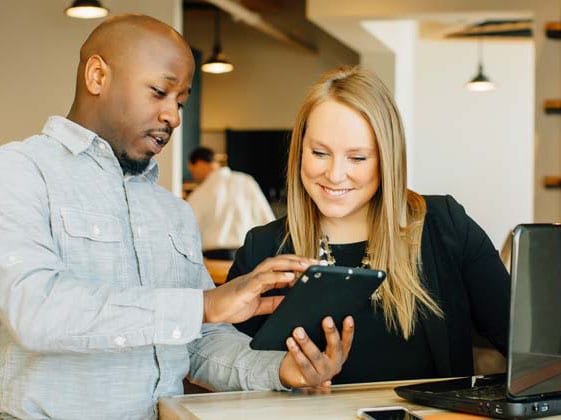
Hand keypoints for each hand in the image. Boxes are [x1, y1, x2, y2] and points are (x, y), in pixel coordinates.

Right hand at [202, 255, 316, 323]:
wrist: (209, 310)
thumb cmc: (231, 306)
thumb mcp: (259, 306)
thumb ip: (274, 302)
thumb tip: (290, 301)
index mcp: (261, 279)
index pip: (283, 267)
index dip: (299, 265)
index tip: (316, 267)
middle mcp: (257, 275)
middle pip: (282, 261)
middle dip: (300, 260)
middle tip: (317, 263)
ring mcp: (251, 279)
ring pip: (274, 265)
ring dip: (292, 264)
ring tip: (307, 266)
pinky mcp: (246, 287)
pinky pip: (263, 279)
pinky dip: (278, 277)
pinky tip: (291, 278)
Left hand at [278, 316, 353, 388]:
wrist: (298, 378)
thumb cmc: (309, 357)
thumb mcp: (319, 346)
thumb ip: (319, 335)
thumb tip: (315, 315)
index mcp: (340, 355)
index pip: (346, 342)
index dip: (349, 331)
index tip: (348, 318)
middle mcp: (334, 364)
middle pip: (334, 347)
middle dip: (331, 332)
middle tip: (327, 320)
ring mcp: (323, 373)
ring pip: (315, 355)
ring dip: (306, 342)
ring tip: (298, 331)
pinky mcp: (311, 379)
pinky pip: (303, 364)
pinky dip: (296, 352)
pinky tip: (291, 342)